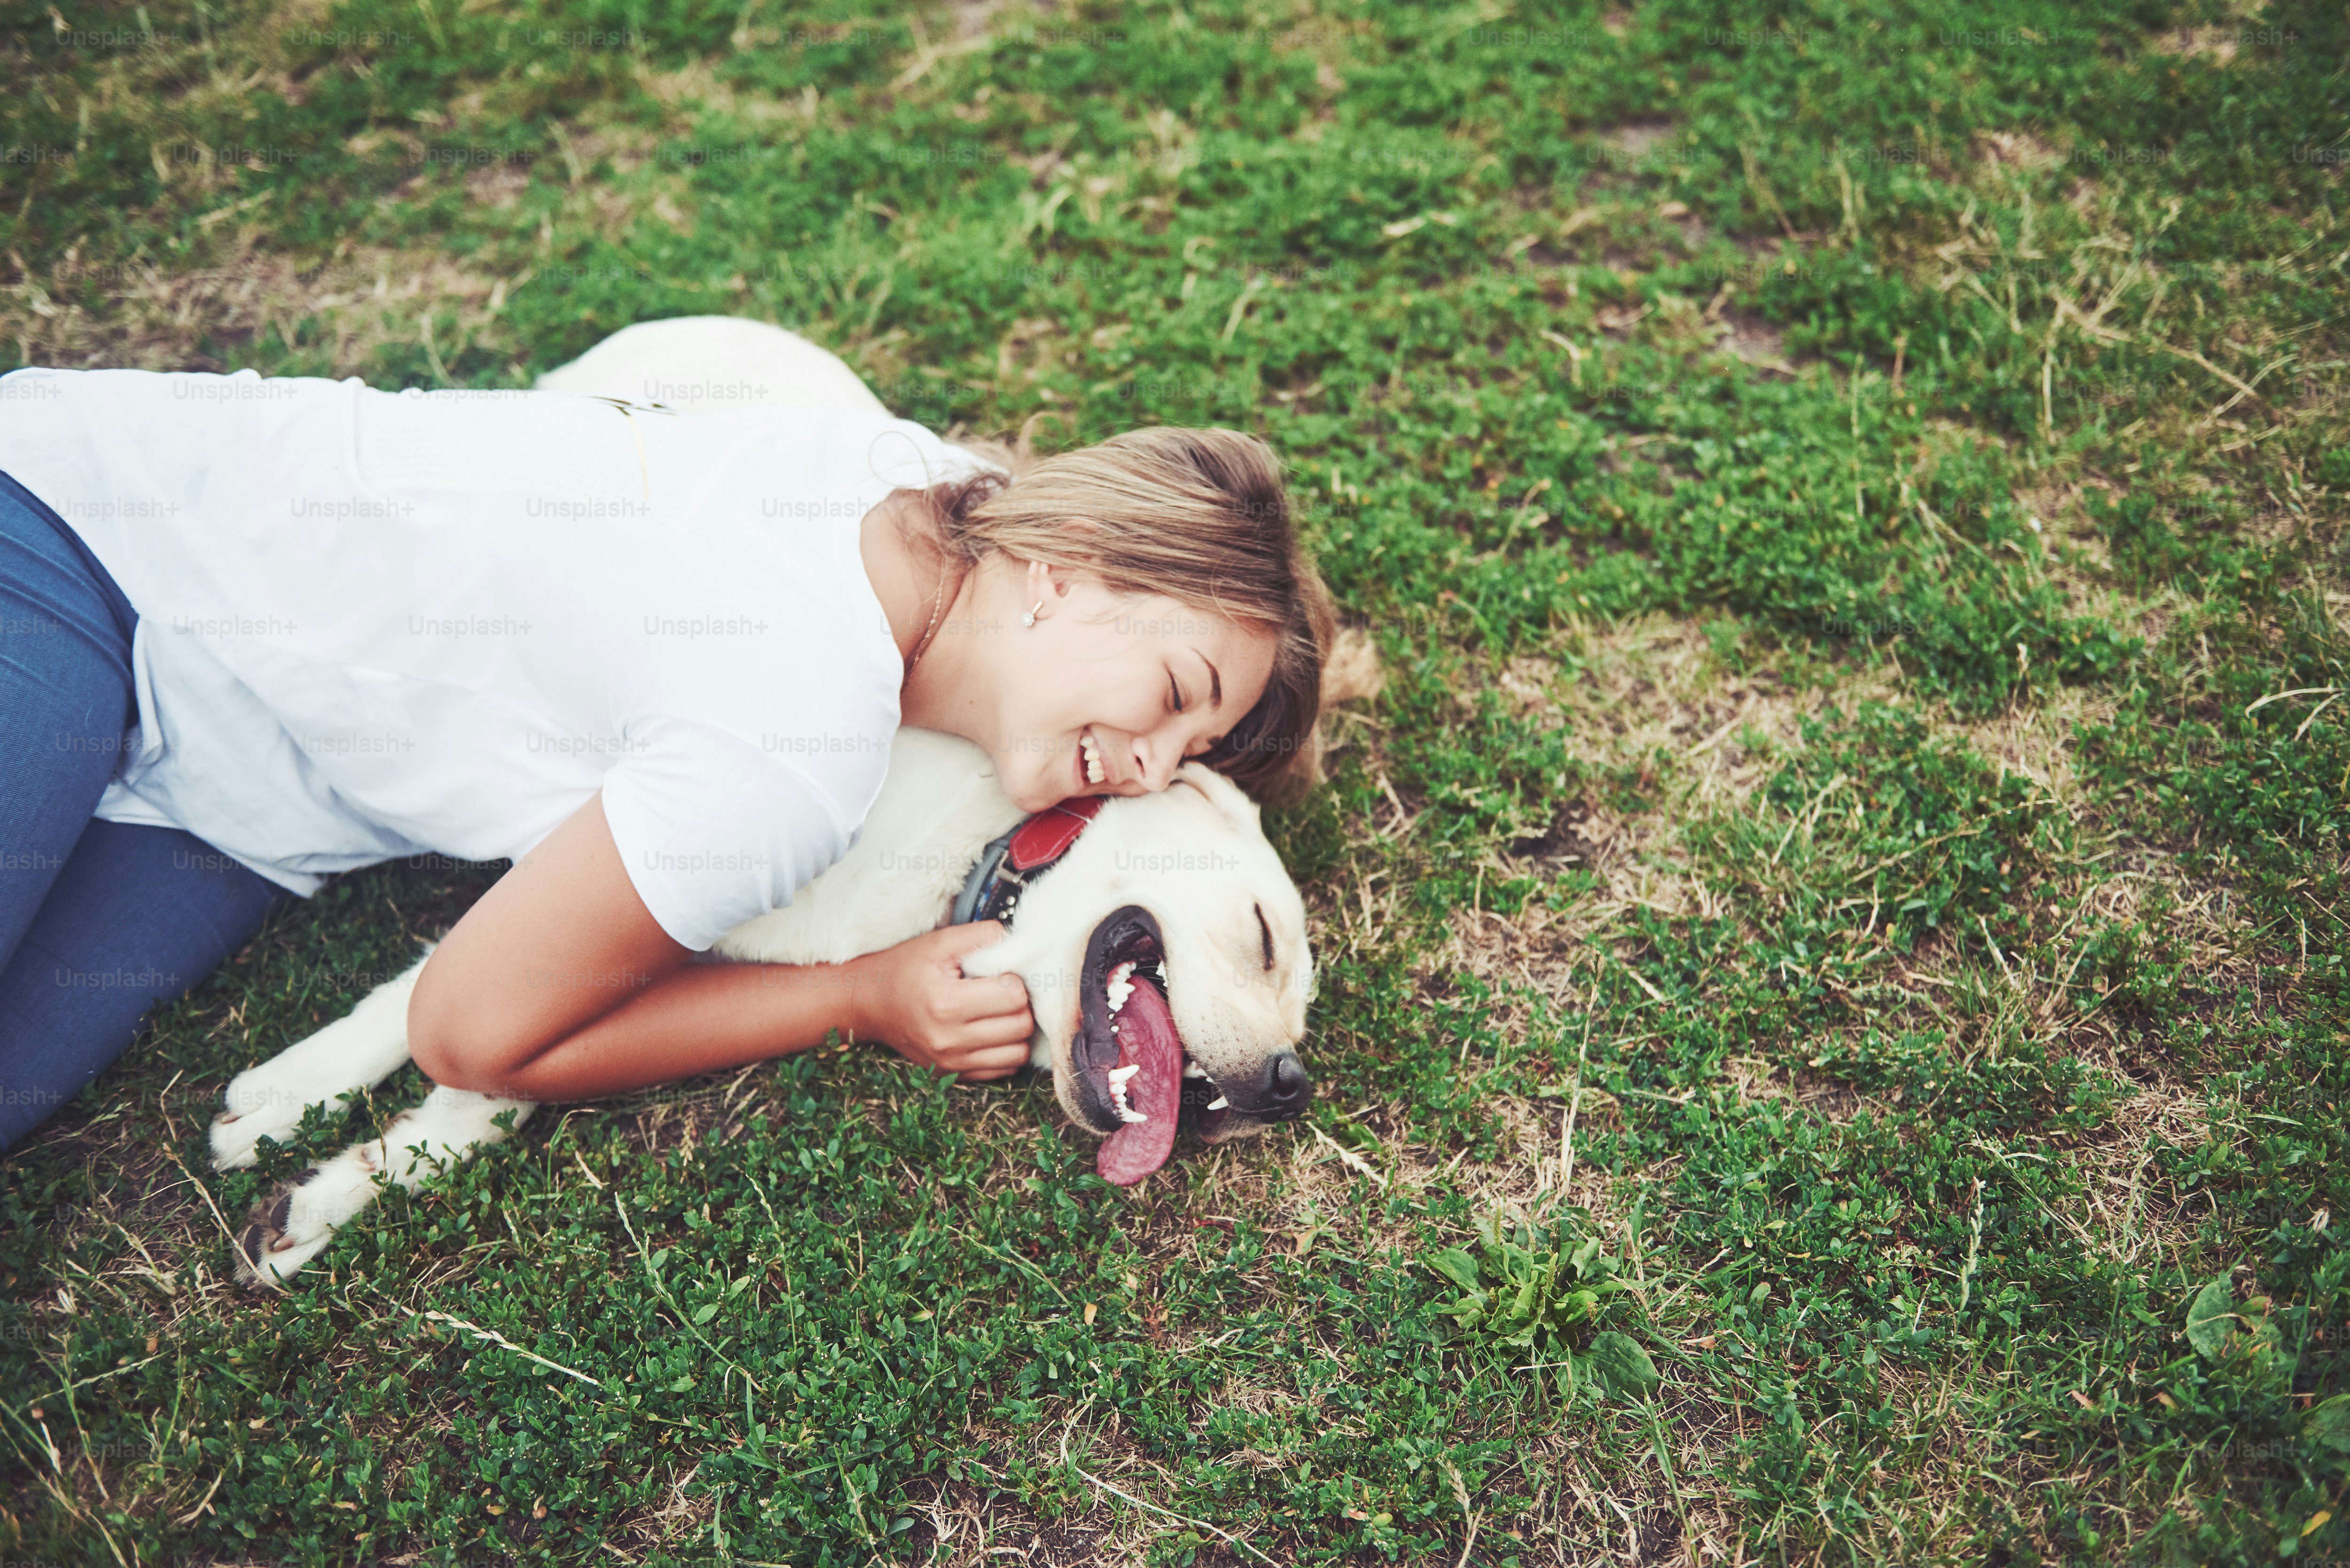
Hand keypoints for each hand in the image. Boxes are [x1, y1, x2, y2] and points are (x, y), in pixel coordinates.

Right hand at [845, 922, 1033, 1082]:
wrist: (868, 1004)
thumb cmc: (904, 969)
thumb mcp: (937, 943)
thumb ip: (978, 936)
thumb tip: (1015, 941)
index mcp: (946, 1004)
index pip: (1014, 997)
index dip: (1015, 980)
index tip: (1000, 973)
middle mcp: (949, 1040)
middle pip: (1020, 1026)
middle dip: (1020, 1005)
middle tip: (1003, 991)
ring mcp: (951, 1062)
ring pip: (1018, 1052)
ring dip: (1017, 1030)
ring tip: (999, 1012)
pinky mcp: (952, 1075)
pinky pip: (1003, 1070)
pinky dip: (1006, 1050)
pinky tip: (991, 1031)